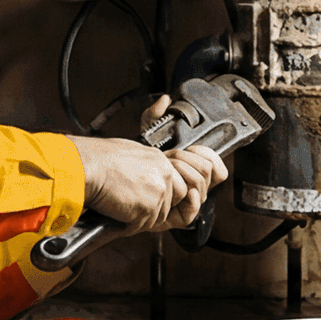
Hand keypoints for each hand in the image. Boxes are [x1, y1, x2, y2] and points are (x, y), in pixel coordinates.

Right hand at [68, 135, 189, 234]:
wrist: (86, 167)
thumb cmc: (97, 159)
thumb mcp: (129, 154)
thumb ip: (143, 167)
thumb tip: (143, 177)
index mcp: (159, 160)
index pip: (175, 185)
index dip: (161, 196)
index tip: (147, 199)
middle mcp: (163, 175)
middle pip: (170, 203)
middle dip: (154, 209)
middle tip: (133, 206)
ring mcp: (158, 192)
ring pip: (157, 217)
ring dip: (140, 217)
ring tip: (120, 206)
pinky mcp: (147, 208)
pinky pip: (141, 225)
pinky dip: (127, 223)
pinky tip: (116, 212)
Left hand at [133, 94, 231, 229]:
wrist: (106, 179)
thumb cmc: (124, 161)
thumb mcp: (142, 136)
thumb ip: (154, 117)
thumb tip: (165, 101)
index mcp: (185, 172)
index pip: (214, 167)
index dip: (211, 156)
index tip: (197, 147)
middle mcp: (184, 189)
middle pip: (209, 177)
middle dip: (195, 162)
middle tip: (177, 157)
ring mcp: (178, 204)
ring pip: (202, 193)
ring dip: (191, 177)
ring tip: (173, 169)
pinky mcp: (168, 219)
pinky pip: (189, 215)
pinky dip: (193, 202)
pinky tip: (187, 192)